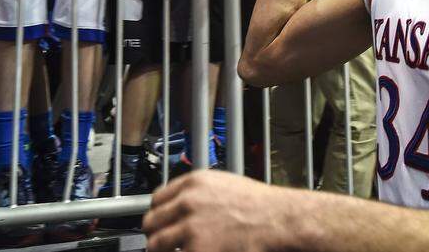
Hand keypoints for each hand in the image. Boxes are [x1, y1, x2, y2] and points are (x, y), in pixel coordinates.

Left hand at [143, 170, 292, 251]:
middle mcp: (187, 203)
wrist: (277, 219)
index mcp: (192, 183)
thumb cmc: (258, 204)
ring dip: (163, 250)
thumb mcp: (223, 183)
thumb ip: (197, 192)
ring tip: (174, 251)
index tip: (161, 222)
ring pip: (156, 244)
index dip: (158, 213)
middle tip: (162, 242)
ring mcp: (190, 228)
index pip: (156, 199)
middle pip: (151, 222)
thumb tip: (179, 204)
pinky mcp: (197, 250)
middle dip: (156, 233)